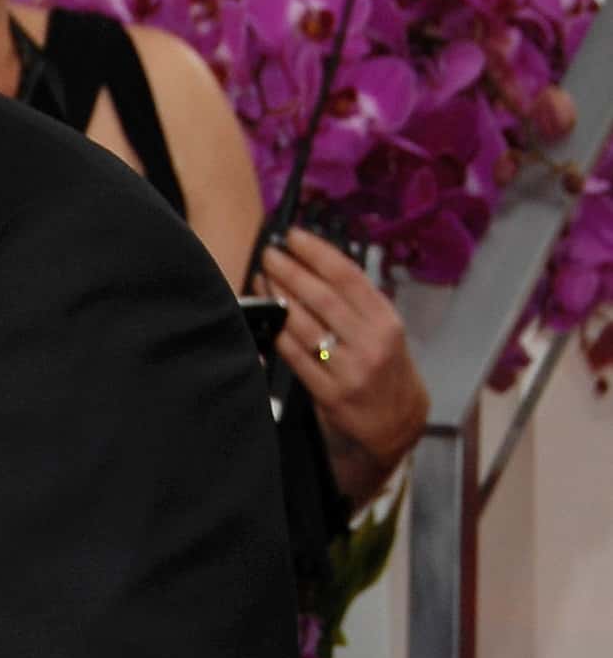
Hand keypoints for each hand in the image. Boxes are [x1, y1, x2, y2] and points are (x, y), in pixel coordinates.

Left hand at [257, 228, 428, 507]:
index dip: (318, 252)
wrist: (396, 423)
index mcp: (386, 321)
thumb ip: (356, 301)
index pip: (348, 277)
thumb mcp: (385, 330)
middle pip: (322, 297)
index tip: (293, 235)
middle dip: (290, 270)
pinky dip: (275, 332)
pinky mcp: (328, 393)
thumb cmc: (385, 366)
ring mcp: (349, 369)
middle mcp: (371, 343)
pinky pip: (294, 355)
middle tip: (268, 252)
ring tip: (261, 277)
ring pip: (303, 324)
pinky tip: (263, 314)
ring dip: (276, 296)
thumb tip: (315, 260)